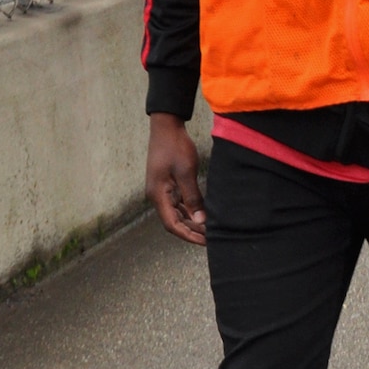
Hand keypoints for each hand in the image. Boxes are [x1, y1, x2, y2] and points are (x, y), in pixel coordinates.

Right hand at [146, 113, 205, 245]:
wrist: (166, 127)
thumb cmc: (175, 146)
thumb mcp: (186, 172)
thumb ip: (192, 197)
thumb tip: (200, 220)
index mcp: (157, 195)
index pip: (172, 225)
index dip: (188, 235)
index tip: (205, 242)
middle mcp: (157, 195)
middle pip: (174, 221)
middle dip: (192, 230)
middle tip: (211, 237)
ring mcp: (161, 190)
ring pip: (176, 213)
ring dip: (191, 221)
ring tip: (209, 228)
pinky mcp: (166, 184)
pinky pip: (177, 202)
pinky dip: (189, 210)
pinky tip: (202, 213)